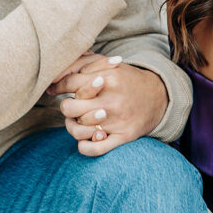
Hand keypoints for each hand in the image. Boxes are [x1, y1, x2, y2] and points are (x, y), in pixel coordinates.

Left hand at [52, 56, 168, 155]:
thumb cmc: (126, 79)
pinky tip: (84, 139)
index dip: (58, 86)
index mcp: (107, 78)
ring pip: (79, 130)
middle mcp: (111, 100)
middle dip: (66, 106)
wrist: (158, 95)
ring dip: (73, 127)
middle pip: (70, 108)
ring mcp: (117, 120)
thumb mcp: (108, 64)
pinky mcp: (123, 136)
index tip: (55, 88)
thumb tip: (55, 76)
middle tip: (72, 105)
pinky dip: (85, 146)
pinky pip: (96, 148)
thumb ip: (83, 64)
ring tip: (78, 121)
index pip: (70, 83)